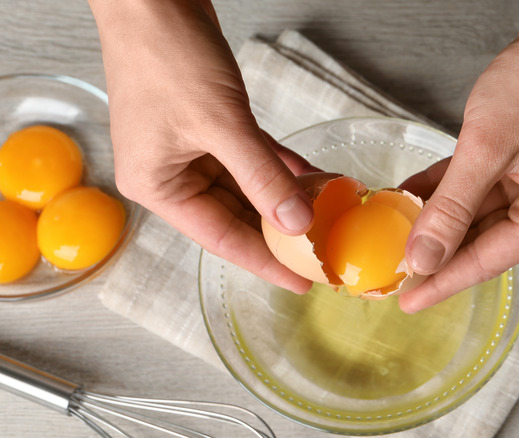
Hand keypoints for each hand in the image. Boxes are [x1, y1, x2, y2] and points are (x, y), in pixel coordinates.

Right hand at [89, 0, 317, 291]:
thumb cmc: (165, 54)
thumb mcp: (219, 123)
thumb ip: (262, 176)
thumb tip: (297, 223)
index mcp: (158, 186)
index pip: (222, 238)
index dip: (266, 261)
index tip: (303, 280)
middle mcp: (171, 174)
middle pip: (236, 215)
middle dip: (282, 229)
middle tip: (325, 248)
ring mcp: (190, 149)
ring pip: (247, 186)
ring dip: (286, 196)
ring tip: (329, 212)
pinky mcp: (209, 125)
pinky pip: (251, 157)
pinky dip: (279, 166)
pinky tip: (311, 176)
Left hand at [399, 0, 518, 312]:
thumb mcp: (486, 148)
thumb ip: (451, 208)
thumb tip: (424, 256)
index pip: (488, 261)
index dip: (443, 281)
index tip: (409, 300)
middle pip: (485, 240)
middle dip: (437, 248)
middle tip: (394, 267)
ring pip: (480, 212)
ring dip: (439, 216)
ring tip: (397, 229)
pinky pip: (485, 185)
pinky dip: (452, 189)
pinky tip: (417, 194)